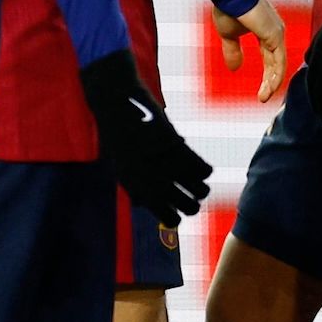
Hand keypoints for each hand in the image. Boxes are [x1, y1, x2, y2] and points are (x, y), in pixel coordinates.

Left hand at [81, 49, 213, 223]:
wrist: (116, 102)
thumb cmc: (118, 135)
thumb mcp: (119, 166)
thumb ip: (131, 188)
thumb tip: (142, 205)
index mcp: (136, 188)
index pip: (168, 218)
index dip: (176, 215)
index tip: (176, 205)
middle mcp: (152, 179)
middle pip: (190, 208)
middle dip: (194, 204)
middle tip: (191, 194)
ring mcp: (166, 163)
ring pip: (202, 190)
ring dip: (202, 188)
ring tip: (196, 180)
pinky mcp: (177, 144)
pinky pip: (204, 169)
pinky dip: (205, 169)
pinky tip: (198, 164)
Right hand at [212, 0, 288, 101]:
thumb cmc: (228, 7)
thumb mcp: (229, 35)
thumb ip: (233, 51)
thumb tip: (234, 68)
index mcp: (266, 32)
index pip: (269, 58)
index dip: (265, 75)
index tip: (260, 91)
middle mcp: (275, 32)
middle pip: (276, 63)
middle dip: (269, 82)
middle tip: (263, 98)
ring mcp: (277, 33)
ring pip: (278, 64)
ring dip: (272, 83)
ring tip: (264, 97)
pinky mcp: (275, 35)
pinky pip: (278, 61)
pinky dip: (275, 76)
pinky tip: (270, 87)